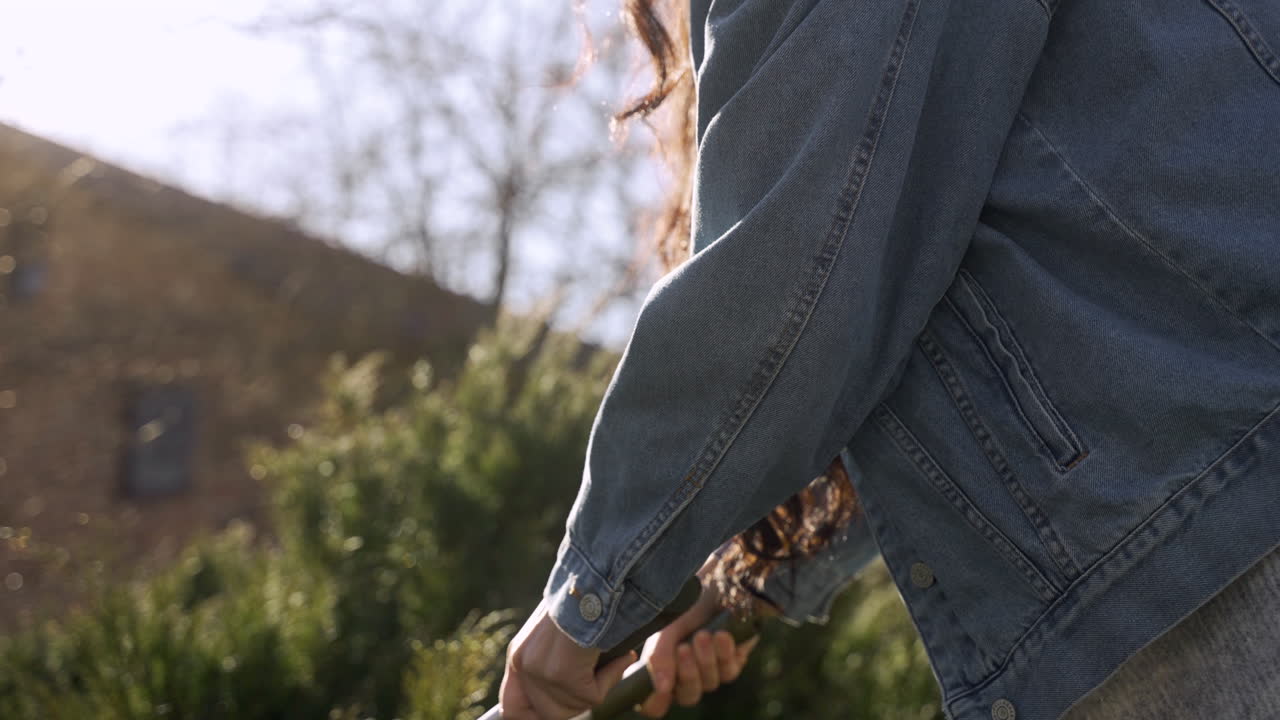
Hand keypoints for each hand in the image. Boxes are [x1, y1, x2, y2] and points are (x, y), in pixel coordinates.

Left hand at [499, 599, 634, 719]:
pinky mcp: (564, 675)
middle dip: (578, 704)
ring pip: (575, 707)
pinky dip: (610, 677)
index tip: (553, 714)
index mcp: (519, 656)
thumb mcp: (556, 637)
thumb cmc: (584, 602)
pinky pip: (592, 697)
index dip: (532, 718)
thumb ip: (552, 666)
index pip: (512, 708)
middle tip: (596, 683)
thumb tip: (566, 702)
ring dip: (597, 688)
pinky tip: (618, 655)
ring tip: (608, 661)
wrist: (595, 581)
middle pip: (549, 715)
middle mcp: (524, 665)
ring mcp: (542, 671)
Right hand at [634, 583, 759, 717]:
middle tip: (684, 648)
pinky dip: (724, 653)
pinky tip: (721, 635)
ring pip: (709, 684)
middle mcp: (686, 674)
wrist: (719, 581)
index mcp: (663, 669)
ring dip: (705, 659)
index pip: (655, 704)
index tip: (656, 688)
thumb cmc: (687, 604)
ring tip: (703, 635)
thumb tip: (661, 688)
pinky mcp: (733, 662)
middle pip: (686, 696)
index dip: (653, 702)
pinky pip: (728, 671)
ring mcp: (711, 670)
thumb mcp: (666, 628)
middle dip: (686, 673)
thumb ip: (659, 657)